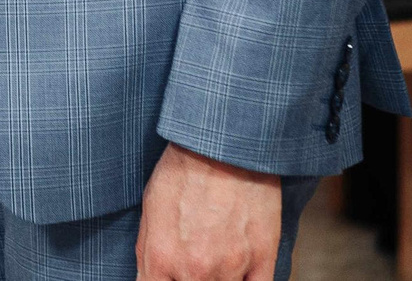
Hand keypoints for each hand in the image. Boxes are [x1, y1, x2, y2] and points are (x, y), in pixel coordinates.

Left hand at [136, 143, 282, 280]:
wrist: (223, 143)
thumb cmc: (184, 168)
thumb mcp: (151, 208)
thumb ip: (149, 253)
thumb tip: (149, 277)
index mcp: (162, 257)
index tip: (171, 275)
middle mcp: (195, 269)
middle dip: (191, 276)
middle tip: (196, 257)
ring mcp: (231, 266)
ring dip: (218, 278)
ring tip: (217, 254)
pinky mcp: (262, 257)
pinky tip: (240, 271)